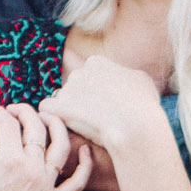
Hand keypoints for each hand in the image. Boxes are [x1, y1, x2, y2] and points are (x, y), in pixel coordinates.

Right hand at [0, 104, 91, 190]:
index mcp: (8, 160)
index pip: (7, 123)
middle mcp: (32, 170)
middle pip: (36, 128)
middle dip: (24, 112)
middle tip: (13, 111)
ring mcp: (46, 187)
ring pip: (61, 147)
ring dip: (57, 126)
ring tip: (47, 118)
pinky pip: (77, 183)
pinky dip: (85, 165)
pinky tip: (85, 149)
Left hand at [40, 52, 166, 156]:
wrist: (135, 127)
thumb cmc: (143, 106)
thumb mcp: (141, 80)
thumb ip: (125, 74)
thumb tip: (122, 74)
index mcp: (97, 63)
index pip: (88, 75)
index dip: (96, 92)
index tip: (104, 105)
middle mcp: (79, 72)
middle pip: (74, 88)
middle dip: (81, 101)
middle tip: (96, 118)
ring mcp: (67, 89)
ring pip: (62, 100)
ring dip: (69, 112)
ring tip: (88, 126)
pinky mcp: (58, 107)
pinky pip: (47, 109)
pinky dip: (53, 118)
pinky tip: (65, 126)